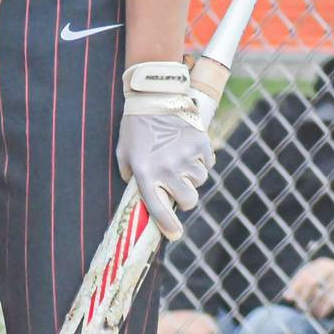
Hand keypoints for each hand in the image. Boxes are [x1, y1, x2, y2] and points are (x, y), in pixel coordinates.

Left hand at [117, 61, 214, 239]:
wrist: (155, 97)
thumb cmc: (136, 128)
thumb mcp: (125, 154)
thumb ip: (133, 178)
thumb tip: (145, 198)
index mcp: (146, 173)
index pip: (158, 208)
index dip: (167, 226)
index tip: (174, 235)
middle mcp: (168, 168)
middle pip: (189, 201)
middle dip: (185, 198)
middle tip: (178, 188)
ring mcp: (187, 157)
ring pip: (200, 181)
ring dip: (192, 175)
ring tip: (178, 157)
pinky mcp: (202, 145)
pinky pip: (208, 163)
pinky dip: (201, 159)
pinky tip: (187, 146)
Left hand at [284, 256, 333, 317]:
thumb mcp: (321, 284)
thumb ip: (305, 287)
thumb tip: (286, 296)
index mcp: (322, 264)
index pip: (305, 273)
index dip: (295, 286)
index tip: (287, 298)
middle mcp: (333, 266)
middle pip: (312, 280)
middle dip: (304, 295)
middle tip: (298, 308)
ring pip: (323, 291)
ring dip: (315, 304)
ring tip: (310, 314)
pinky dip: (326, 306)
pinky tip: (321, 314)